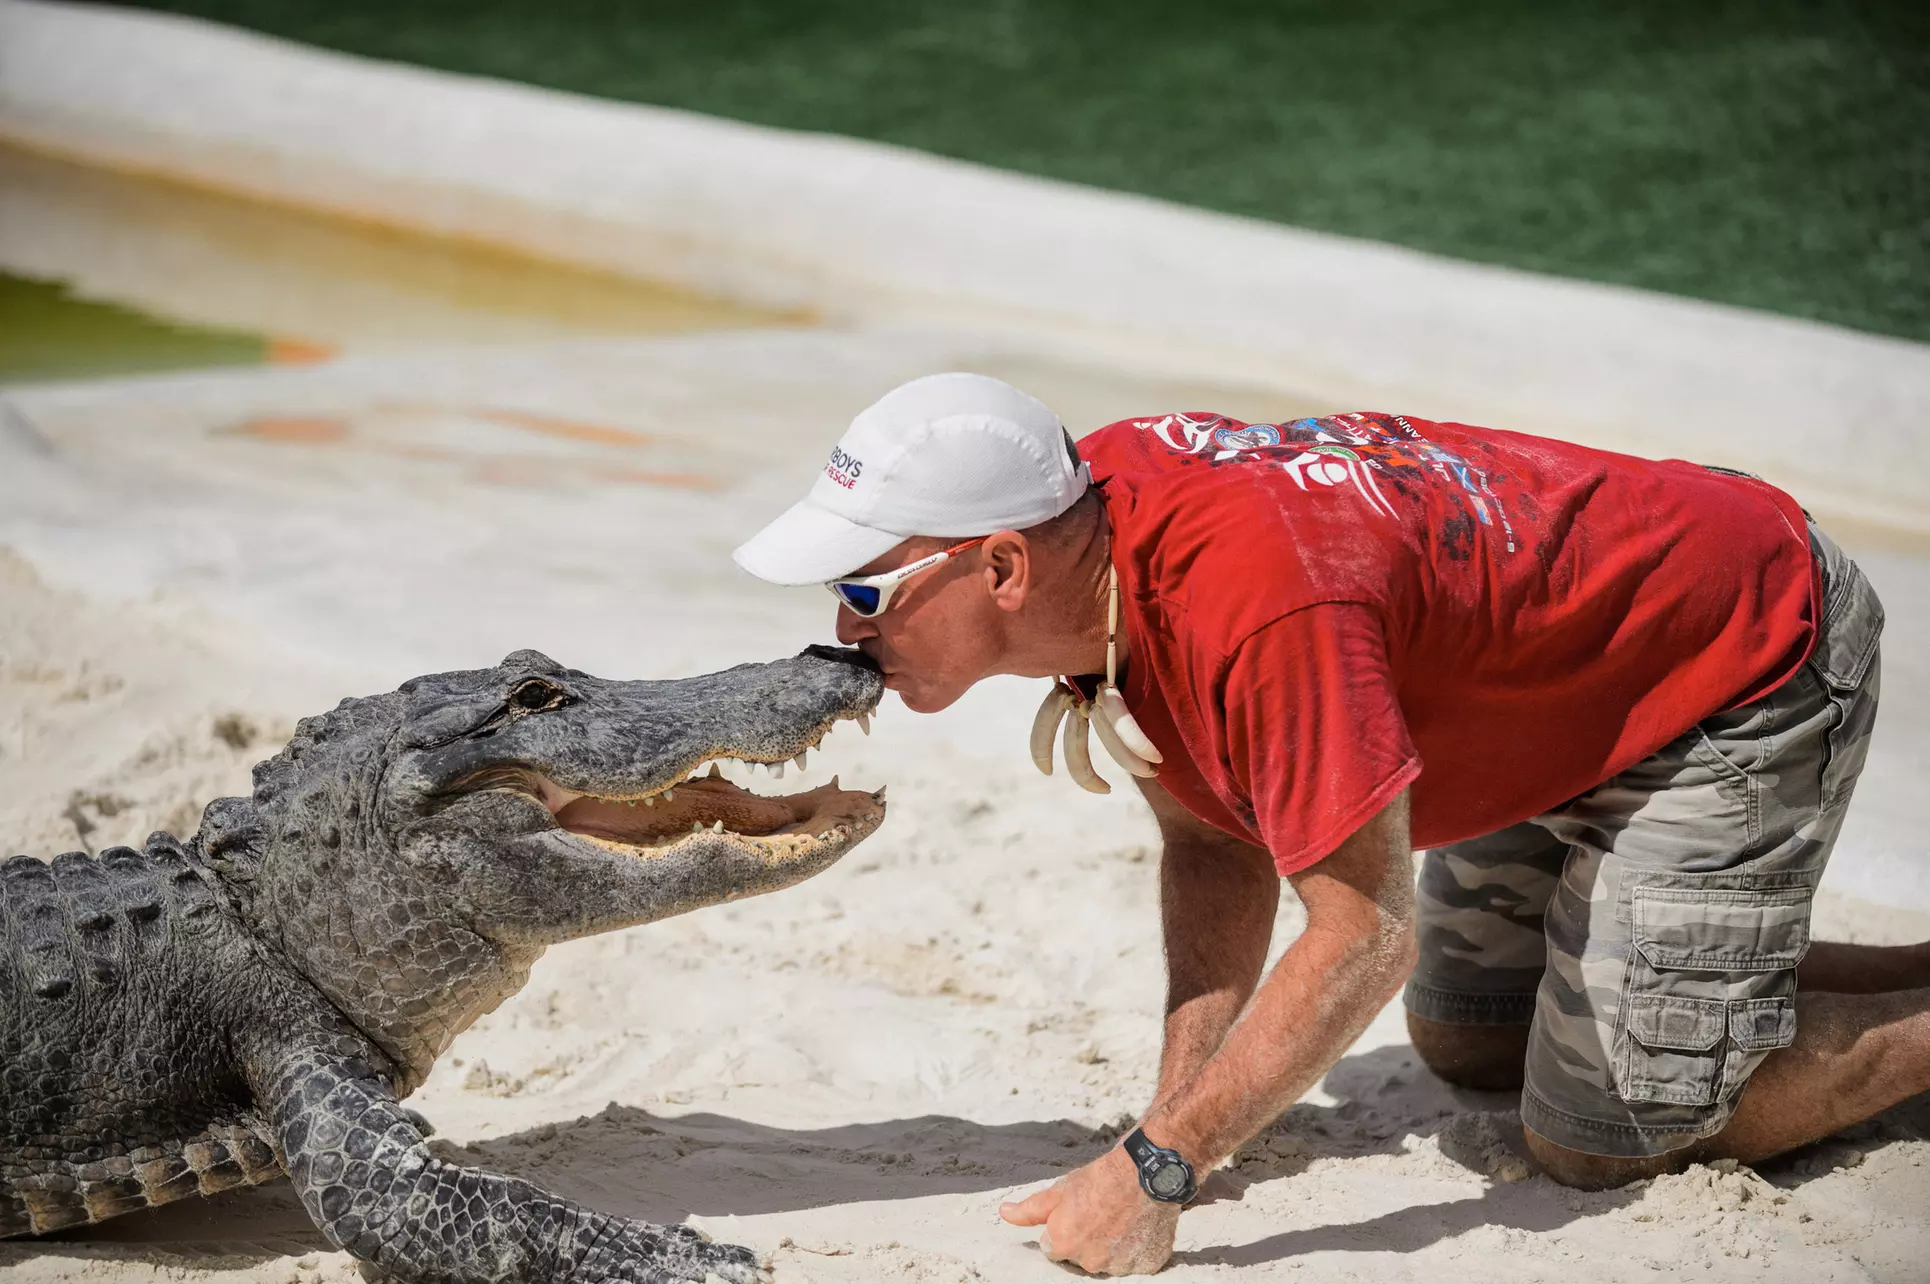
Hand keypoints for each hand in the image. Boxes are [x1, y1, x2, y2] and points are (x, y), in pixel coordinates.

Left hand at [999, 1145, 1179, 1275]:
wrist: (1146, 1172)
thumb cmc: (1100, 1179)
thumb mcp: (1059, 1190)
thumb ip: (1030, 1210)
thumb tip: (1004, 1214)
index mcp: (1064, 1245)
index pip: (1054, 1249)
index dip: (1063, 1229)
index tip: (1077, 1213)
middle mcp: (1091, 1262)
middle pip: (1082, 1258)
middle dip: (1087, 1240)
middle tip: (1100, 1213)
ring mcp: (1121, 1266)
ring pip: (1110, 1262)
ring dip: (1112, 1247)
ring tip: (1120, 1218)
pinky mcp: (1148, 1264)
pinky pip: (1136, 1263)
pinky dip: (1137, 1248)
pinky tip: (1137, 1226)